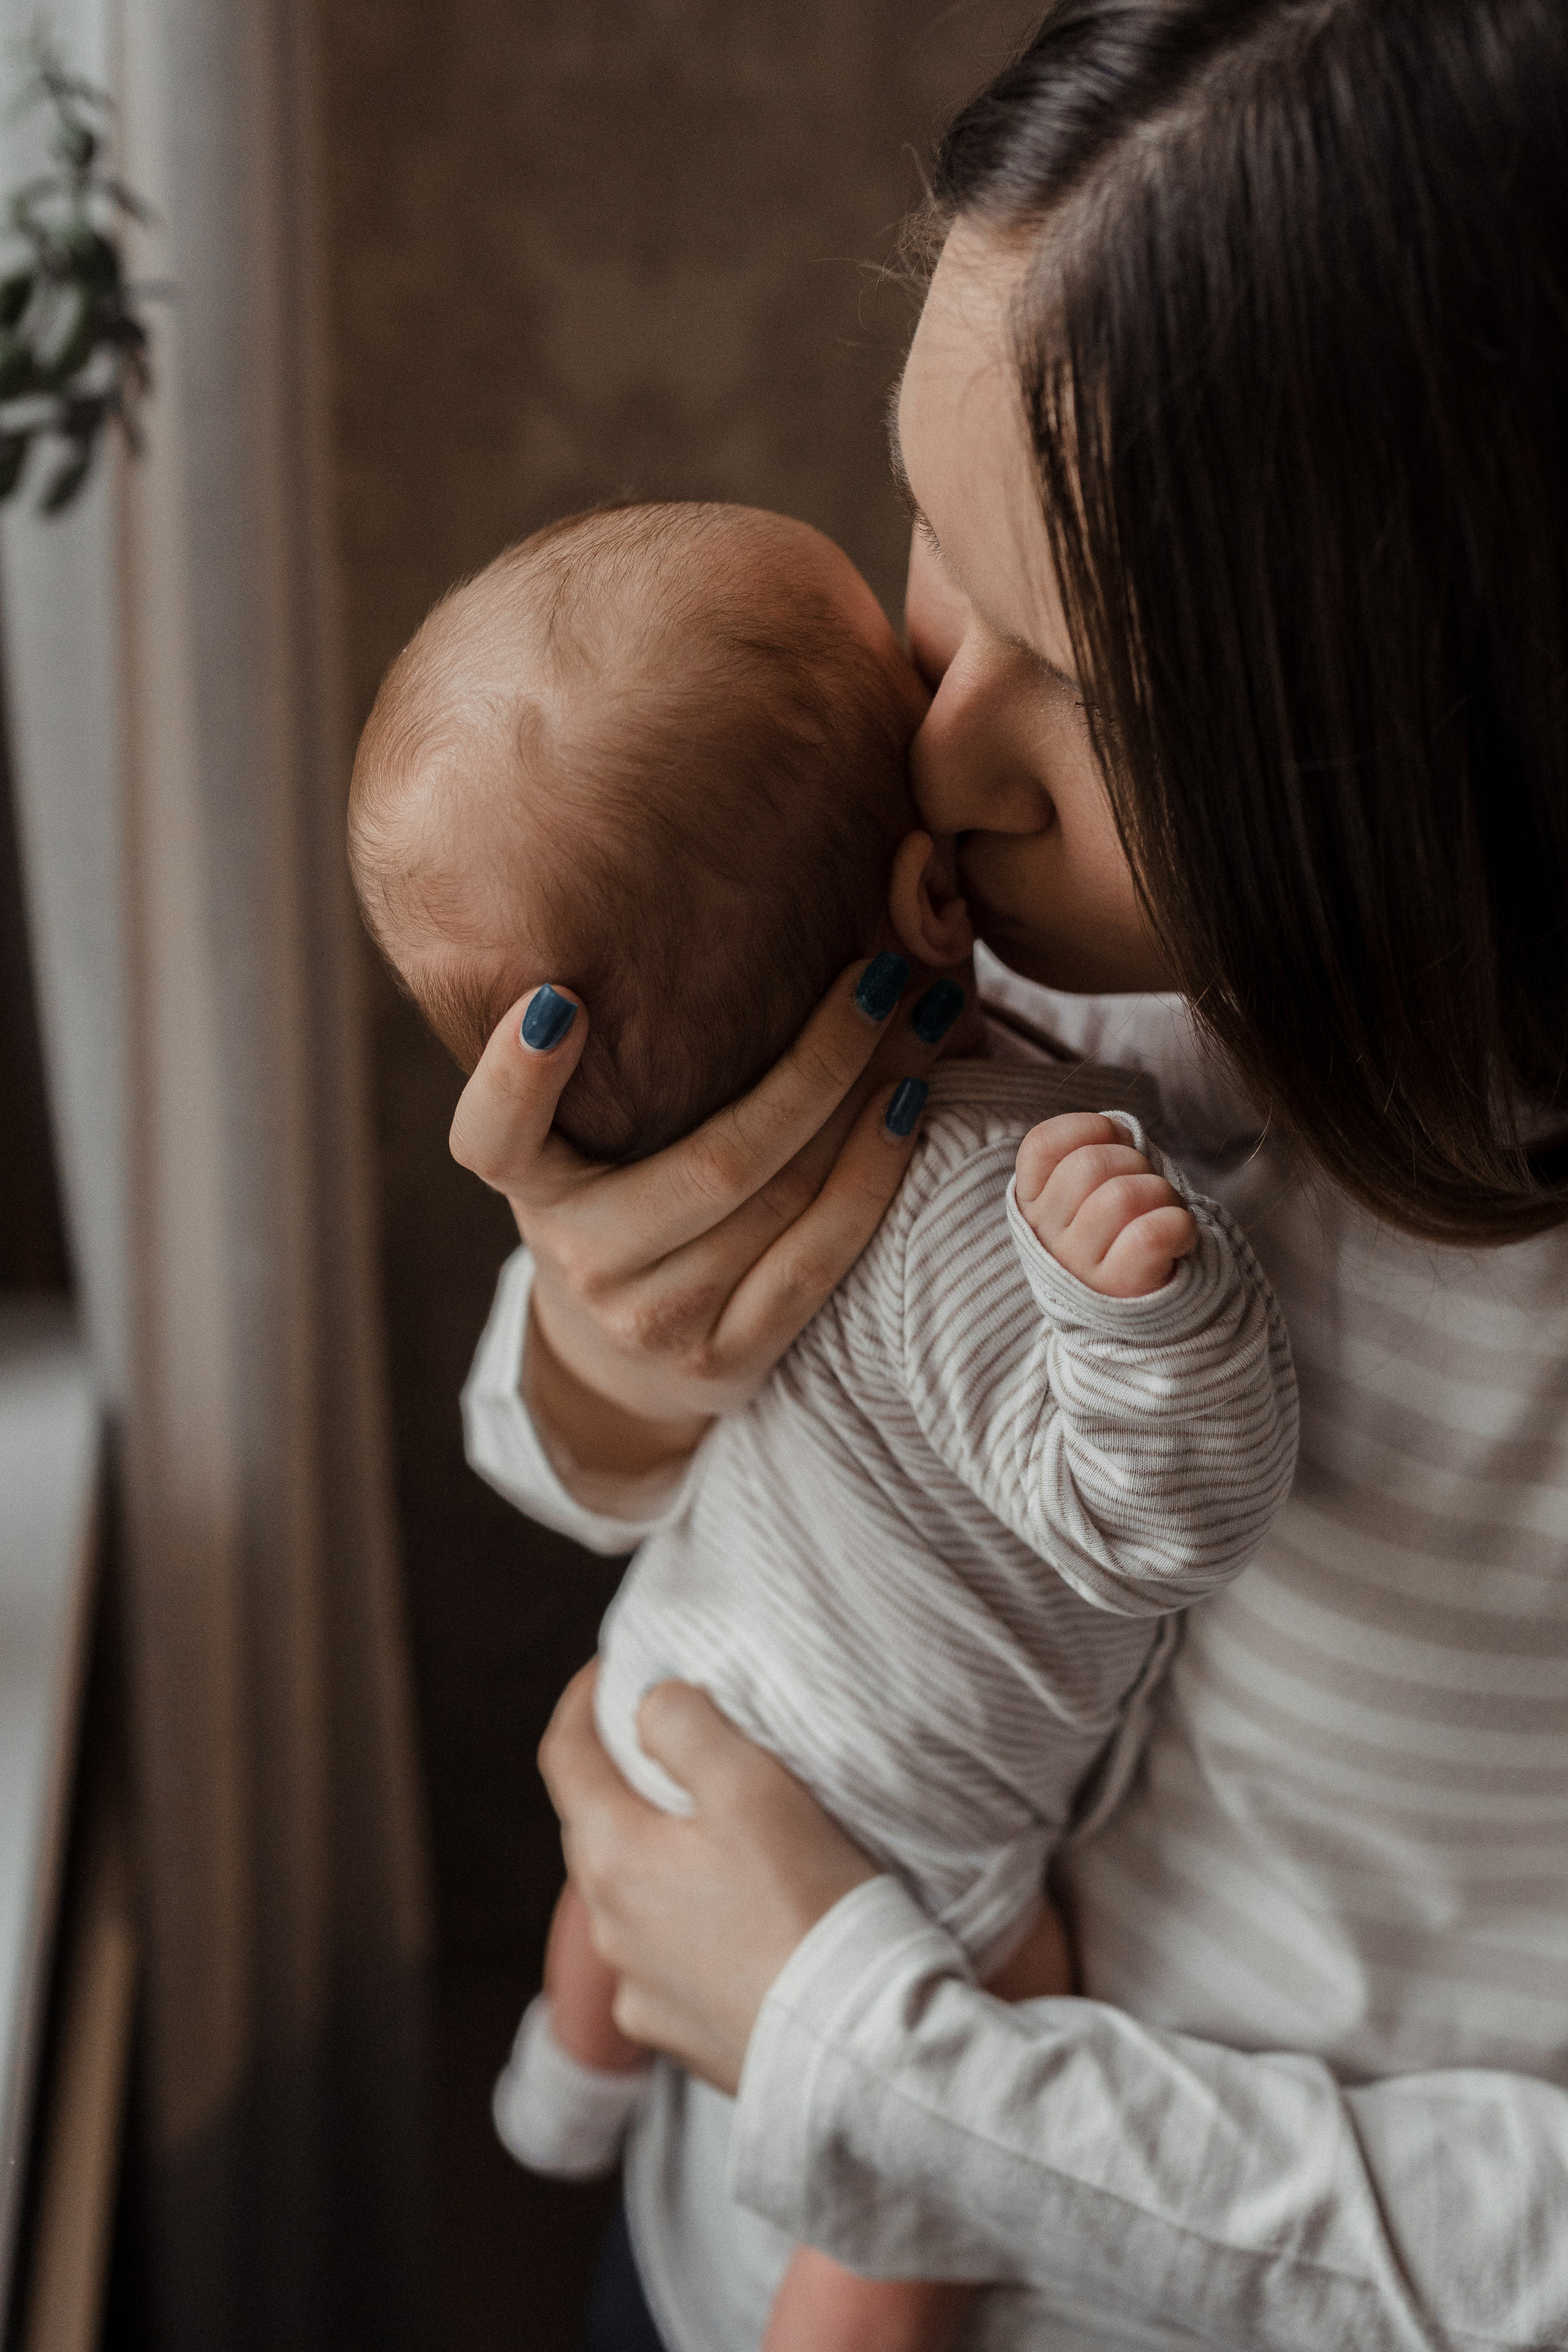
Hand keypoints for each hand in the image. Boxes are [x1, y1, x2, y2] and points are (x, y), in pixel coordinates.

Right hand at [449, 956, 948, 1454]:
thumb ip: (617, 1054)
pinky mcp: (723, 1361)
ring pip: (780, 1200)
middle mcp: (581, 1258)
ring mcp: (653, 1320)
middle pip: (716, 1157)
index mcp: (534, 1187)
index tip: (556, 1001)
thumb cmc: (629, 1195)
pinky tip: (910, 1106)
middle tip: (884, 974)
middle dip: (820, 1057)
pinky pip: (816, 1258)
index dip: (515, 1079)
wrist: (631, 1348)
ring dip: (869, 1101)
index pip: (493, 1139)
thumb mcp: (590, 1132)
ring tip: (928, 1022)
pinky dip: (872, 1174)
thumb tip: (715, 914)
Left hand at [538, 1665, 876, 2094]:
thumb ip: (686, 1726)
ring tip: (707, 1835)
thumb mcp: (751, 1786)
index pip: (564, 1758)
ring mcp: (639, 1989)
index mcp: (613, 1856)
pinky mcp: (677, 2033)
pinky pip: (661, 1961)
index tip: (605, 1671)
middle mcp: (608, 1928)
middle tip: (662, 1743)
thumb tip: (648, 1705)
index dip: (579, 1703)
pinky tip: (728, 1921)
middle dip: (619, 1780)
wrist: (850, 2046)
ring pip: (627, 1898)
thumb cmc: (806, 1904)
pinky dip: (681, 1925)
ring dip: (652, 1857)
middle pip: (593, 1829)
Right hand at [1015, 1113, 1196, 1298]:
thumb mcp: (1087, 1195)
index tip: (1113, 1145)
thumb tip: (1116, 1131)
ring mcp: (1080, 1265)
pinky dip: (1177, 1224)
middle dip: (1135, 1163)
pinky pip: (1149, 1235)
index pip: (1043, 1144)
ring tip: (1165, 1213)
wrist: (1138, 1315)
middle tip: (1147, 1188)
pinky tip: (1179, 1236)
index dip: (1088, 1128)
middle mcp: (1047, 1236)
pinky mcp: (1120, 1287)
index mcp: (1032, 1204)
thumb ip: (1090, 1156)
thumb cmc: (1118, 1235)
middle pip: (1091, 1164)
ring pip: (1123, 1196)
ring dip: (1161, 1194)